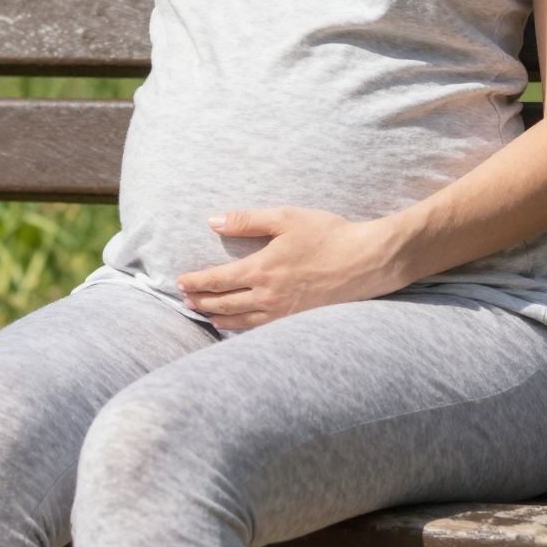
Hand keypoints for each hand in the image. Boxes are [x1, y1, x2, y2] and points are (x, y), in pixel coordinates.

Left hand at [176, 206, 406, 330]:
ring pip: (240, 320)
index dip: (196, 282)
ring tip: (205, 314)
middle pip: (223, 302)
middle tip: (185, 300)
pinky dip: (242, 328)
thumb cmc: (328, 235)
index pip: (217, 279)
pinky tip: (239, 325)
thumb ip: (248, 220)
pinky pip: (261, 328)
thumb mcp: (286, 218)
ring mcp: (282, 312)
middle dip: (201, 301)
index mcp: (261, 268)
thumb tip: (213, 221)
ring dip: (218, 317)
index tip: (181, 281)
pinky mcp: (297, 320)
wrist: (366, 261)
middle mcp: (267, 295)